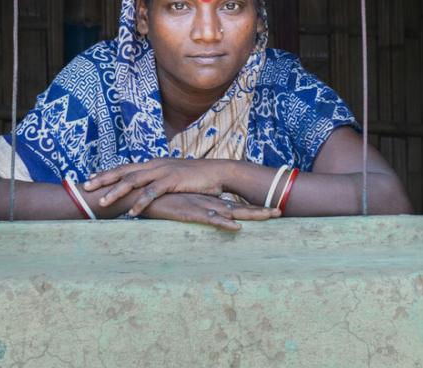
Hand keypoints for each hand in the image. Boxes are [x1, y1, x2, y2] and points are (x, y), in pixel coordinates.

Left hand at [83, 157, 234, 213]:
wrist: (217, 173)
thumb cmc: (195, 178)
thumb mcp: (172, 177)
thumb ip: (157, 182)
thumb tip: (145, 190)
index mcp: (152, 164)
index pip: (125, 167)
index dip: (107, 173)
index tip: (91, 177)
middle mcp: (154, 165)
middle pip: (123, 171)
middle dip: (103, 179)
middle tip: (86, 186)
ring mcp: (162, 171)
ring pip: (133, 181)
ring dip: (116, 192)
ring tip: (103, 202)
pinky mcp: (172, 181)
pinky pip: (152, 193)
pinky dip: (140, 202)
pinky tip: (131, 212)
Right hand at [140, 192, 278, 231]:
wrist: (141, 195)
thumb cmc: (161, 203)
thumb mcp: (182, 208)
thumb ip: (194, 211)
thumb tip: (205, 217)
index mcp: (208, 202)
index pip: (236, 206)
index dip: (254, 209)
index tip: (272, 210)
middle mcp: (208, 203)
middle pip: (240, 208)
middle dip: (260, 211)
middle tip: (280, 212)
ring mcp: (200, 207)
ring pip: (230, 212)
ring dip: (250, 215)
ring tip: (269, 216)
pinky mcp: (189, 213)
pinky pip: (210, 219)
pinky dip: (224, 224)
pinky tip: (236, 228)